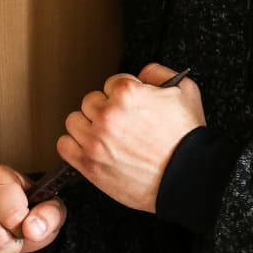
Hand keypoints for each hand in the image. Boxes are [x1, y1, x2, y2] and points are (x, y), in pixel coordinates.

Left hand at [57, 62, 206, 212]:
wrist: (188, 178)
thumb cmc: (187, 139)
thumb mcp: (186, 92)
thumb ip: (159, 74)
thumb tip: (142, 74)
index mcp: (127, 93)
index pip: (111, 83)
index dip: (124, 94)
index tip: (131, 106)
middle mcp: (107, 115)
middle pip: (90, 100)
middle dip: (105, 108)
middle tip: (121, 122)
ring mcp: (95, 140)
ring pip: (74, 120)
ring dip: (88, 125)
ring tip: (105, 135)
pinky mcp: (89, 164)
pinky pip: (64, 145)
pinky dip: (74, 145)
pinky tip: (91, 147)